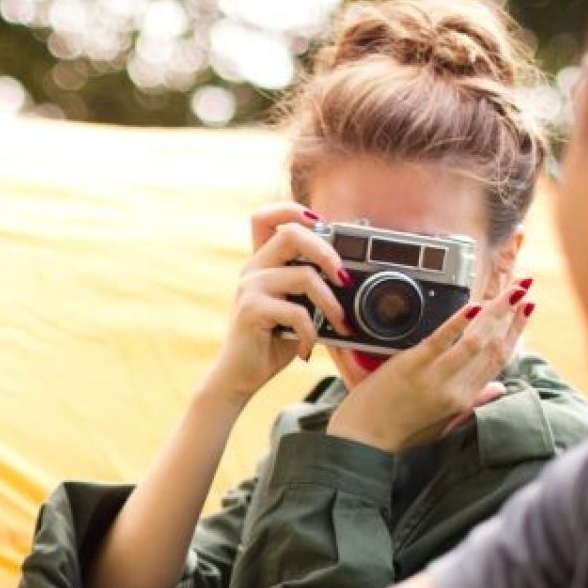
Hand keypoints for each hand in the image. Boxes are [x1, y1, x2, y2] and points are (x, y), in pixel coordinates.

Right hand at [200, 203, 352, 403]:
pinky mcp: (251, 310)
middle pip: (290, 233)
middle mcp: (252, 269)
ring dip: (331, 303)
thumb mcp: (294, 308)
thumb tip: (348, 278)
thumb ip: (309, 287)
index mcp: (261, 264)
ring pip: (304, 275)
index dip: (292, 210)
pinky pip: (297, 312)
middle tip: (344, 278)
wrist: (239, 377)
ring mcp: (250, 288)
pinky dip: (311, 333)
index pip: (265, 217)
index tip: (321, 223)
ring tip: (339, 323)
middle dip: (326, 251)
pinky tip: (307, 349)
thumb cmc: (270, 343)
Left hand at [326, 278, 534, 453]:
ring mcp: (434, 375)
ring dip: (496, 311)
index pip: (498, 361)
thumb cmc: (400, 433)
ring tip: (511, 288)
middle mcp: (455, 388)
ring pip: (475, 340)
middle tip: (524, 287)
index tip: (527, 311)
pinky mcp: (411, 364)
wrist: (363, 440)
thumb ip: (473, 404)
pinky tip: (474, 304)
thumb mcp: (443, 424)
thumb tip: (499, 389)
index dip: (516, 333)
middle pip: (492, 346)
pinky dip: (459, 320)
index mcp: (463, 400)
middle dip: (512, 313)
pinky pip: (441, 338)